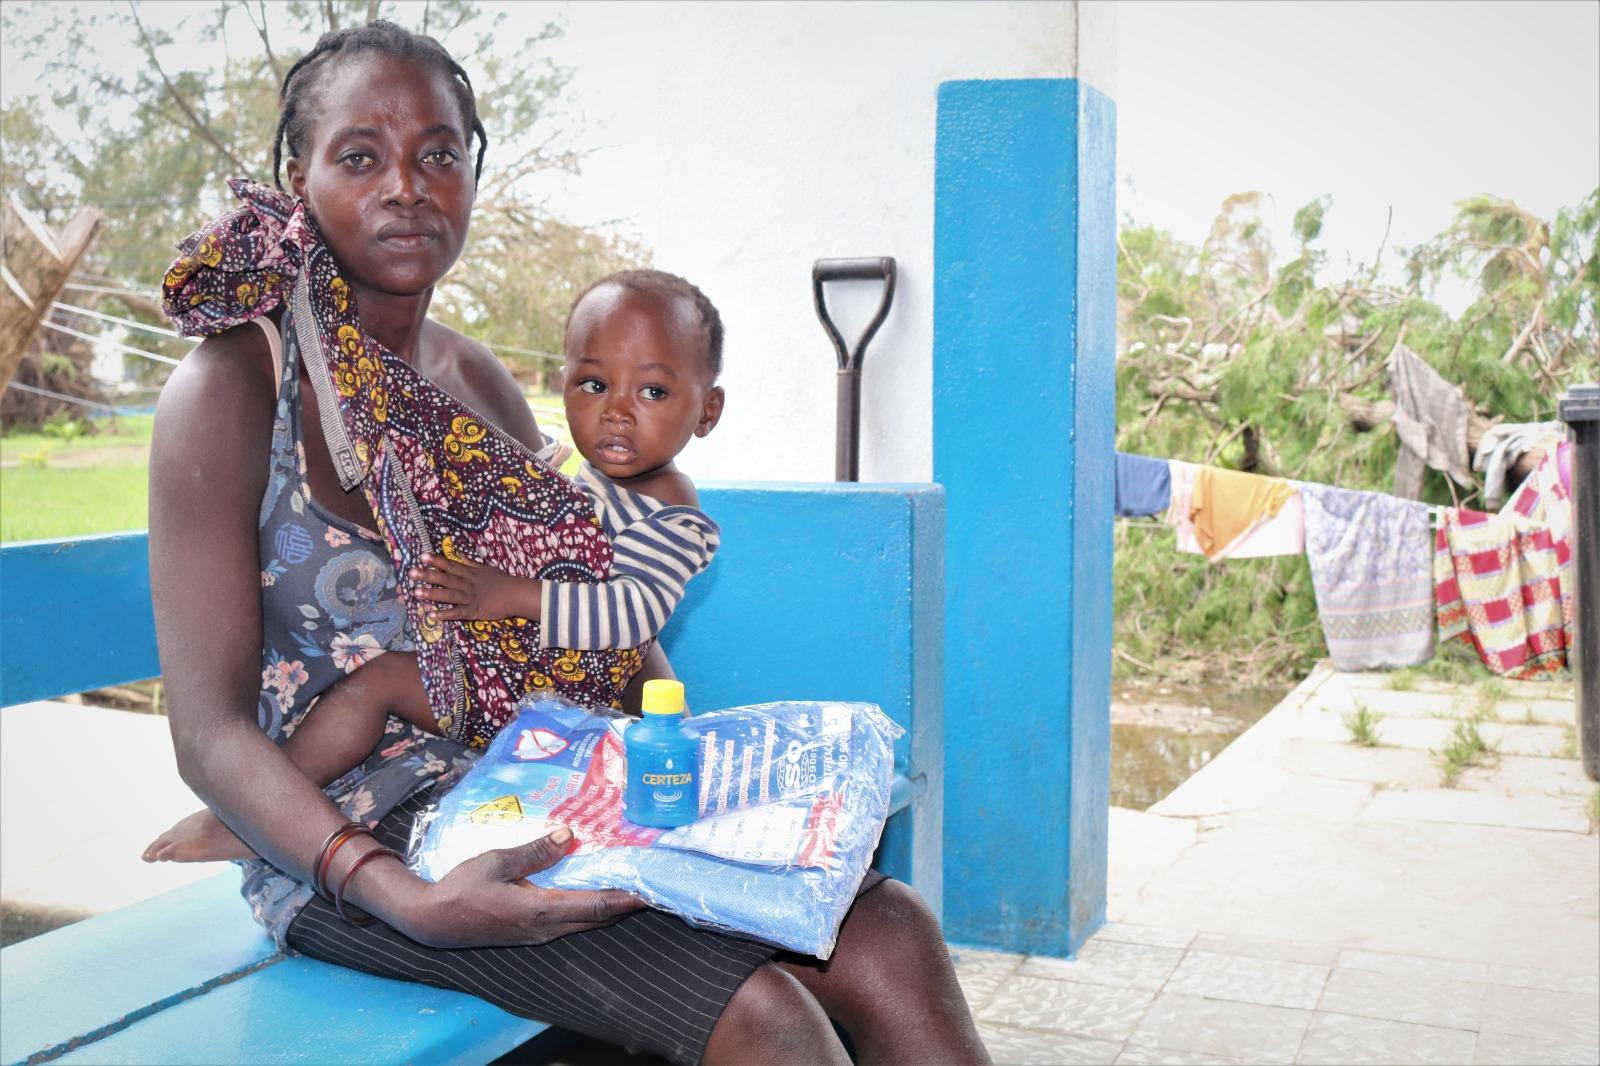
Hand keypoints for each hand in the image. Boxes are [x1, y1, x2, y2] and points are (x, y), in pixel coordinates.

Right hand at [400, 825, 645, 948]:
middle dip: (627, 903)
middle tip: (653, 882)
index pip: (596, 907)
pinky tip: (595, 891)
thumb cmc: (462, 888)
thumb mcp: (497, 861)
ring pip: (585, 923)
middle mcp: (546, 928)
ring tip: (632, 885)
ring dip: (610, 907)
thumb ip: (535, 851)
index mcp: (540, 911)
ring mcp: (539, 934)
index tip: (653, 890)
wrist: (432, 920)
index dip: (627, 899)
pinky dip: (590, 908)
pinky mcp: (532, 932)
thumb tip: (570, 834)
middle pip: (597, 919)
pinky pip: (571, 921)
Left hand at [409, 553, 540, 621]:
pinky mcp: (473, 612)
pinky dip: (445, 614)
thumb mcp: (485, 568)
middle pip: (445, 579)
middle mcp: (467, 584)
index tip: (422, 556)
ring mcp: (470, 598)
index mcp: (470, 573)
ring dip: (432, 594)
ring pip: (449, 595)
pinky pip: (457, 613)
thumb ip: (470, 562)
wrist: (516, 594)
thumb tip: (458, 554)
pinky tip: (432, 615)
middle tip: (411, 573)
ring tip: (416, 592)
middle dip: (428, 575)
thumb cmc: (501, 581)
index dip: (436, 561)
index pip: (450, 566)